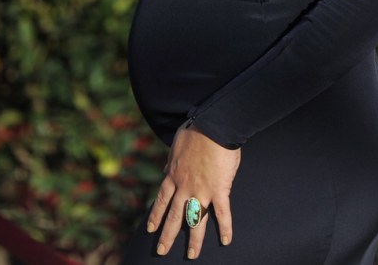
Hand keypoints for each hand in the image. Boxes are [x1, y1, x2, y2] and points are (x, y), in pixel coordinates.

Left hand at [147, 124, 240, 259]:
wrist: (212, 126)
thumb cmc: (195, 131)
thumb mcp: (175, 146)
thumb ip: (171, 161)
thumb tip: (165, 169)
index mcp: (173, 175)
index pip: (161, 200)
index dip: (156, 215)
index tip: (151, 229)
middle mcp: (184, 187)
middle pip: (174, 216)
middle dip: (167, 235)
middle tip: (162, 251)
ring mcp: (201, 190)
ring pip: (195, 220)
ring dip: (193, 239)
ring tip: (191, 255)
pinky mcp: (219, 190)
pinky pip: (222, 213)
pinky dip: (225, 228)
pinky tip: (226, 241)